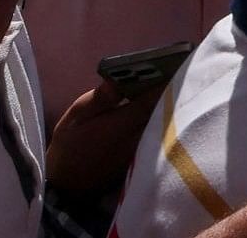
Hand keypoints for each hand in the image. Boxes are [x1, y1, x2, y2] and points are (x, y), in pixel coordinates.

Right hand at [45, 73, 164, 201]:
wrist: (69, 185)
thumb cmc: (70, 146)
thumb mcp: (76, 117)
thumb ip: (100, 98)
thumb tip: (118, 79)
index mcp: (124, 122)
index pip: (154, 97)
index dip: (167, 80)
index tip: (174, 62)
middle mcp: (140, 136)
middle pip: (165, 108)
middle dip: (172, 88)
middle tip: (176, 68)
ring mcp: (144, 148)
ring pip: (165, 121)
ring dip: (169, 104)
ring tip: (173, 83)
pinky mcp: (143, 156)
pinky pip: (160, 133)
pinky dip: (163, 119)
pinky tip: (160, 108)